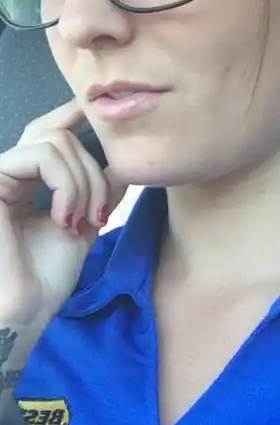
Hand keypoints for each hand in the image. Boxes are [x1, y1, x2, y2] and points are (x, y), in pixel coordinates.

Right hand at [0, 100, 124, 325]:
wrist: (23, 311)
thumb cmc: (45, 279)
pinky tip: (64, 219)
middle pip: (60, 136)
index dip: (73, 116)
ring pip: (55, 143)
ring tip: (81, 221)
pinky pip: (41, 157)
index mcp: (26, 182)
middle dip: (93, 172)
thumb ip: (99, 194)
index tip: (101, 113)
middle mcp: (9, 174)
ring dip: (83, 183)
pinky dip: (66, 186)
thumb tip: (123, 164)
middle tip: (100, 214)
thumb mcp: (83, 227)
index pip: (49, 135)